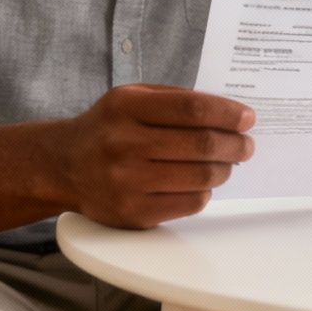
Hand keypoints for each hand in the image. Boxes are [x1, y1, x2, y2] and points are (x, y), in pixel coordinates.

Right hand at [54, 84, 254, 228]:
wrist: (64, 167)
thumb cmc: (108, 127)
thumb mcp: (131, 97)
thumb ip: (174, 99)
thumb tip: (228, 112)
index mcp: (126, 107)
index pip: (192, 108)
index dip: (227, 113)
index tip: (248, 117)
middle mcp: (124, 143)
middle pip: (201, 144)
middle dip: (235, 144)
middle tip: (246, 144)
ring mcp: (128, 182)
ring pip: (201, 177)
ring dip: (225, 169)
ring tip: (227, 163)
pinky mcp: (134, 213)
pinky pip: (190, 203)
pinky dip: (205, 191)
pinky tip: (202, 182)